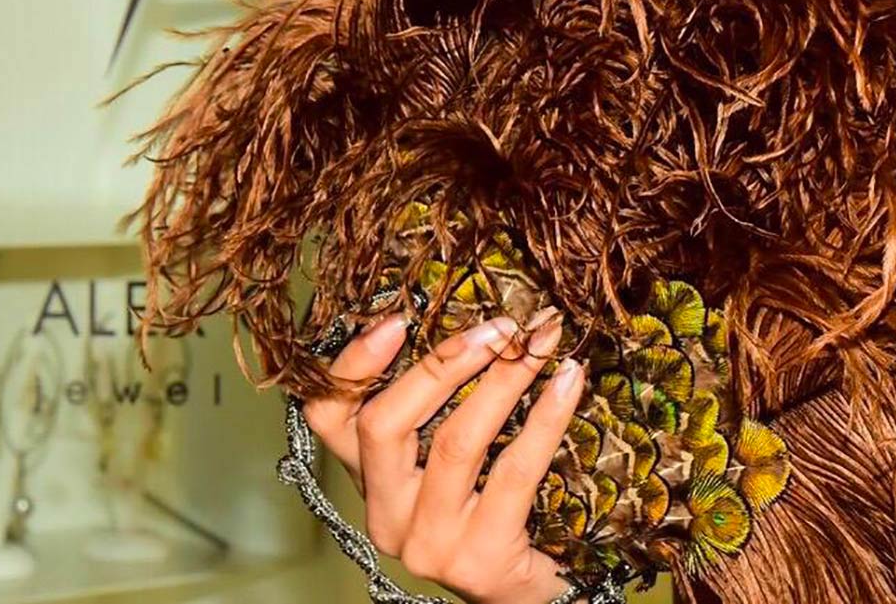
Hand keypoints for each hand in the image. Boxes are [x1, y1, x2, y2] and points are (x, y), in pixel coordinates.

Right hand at [303, 306, 586, 603]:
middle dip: (445, 362)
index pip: (328, 418)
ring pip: (455, 441)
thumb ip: (437, 414)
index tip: (397, 320)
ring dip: (504, 380)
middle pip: (385, 424)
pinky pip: (515, 471)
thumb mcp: (446, 468)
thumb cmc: (489, 516)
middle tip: (501, 326)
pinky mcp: (480, 558)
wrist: (524, 596)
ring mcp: (429, 542)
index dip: (354, 365)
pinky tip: (567, 382)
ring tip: (540, 344)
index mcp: (370, 482)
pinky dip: (546, 418)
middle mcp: (386, 515)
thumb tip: (476, 328)